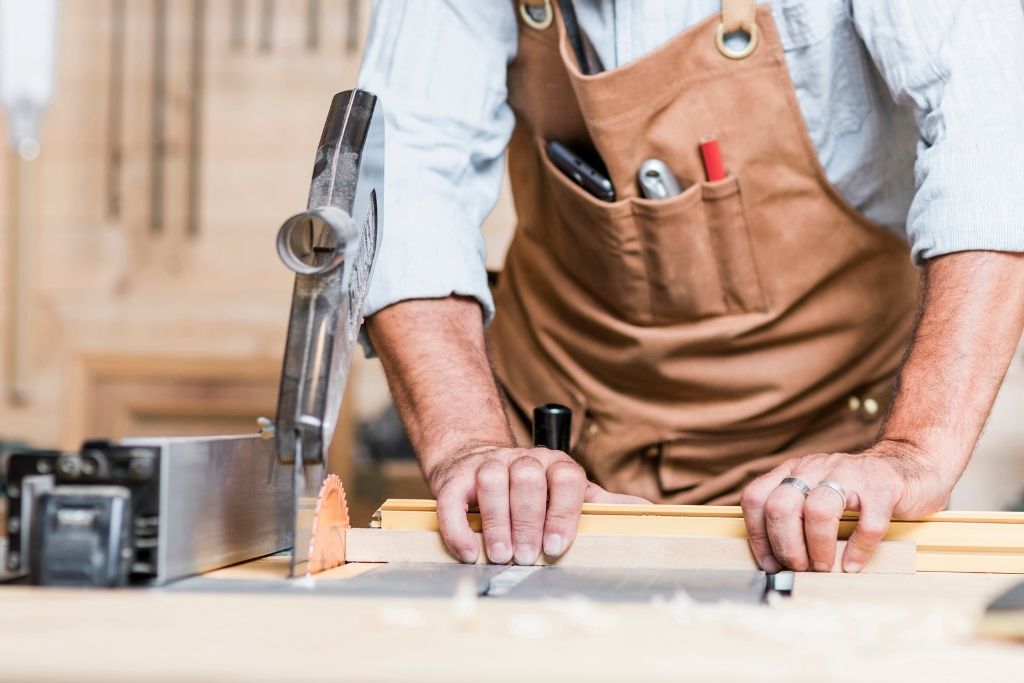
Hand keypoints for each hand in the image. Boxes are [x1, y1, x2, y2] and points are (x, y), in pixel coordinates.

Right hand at [428, 443, 648, 564]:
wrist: (478, 460)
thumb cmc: (532, 488)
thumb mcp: (569, 492)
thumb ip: (602, 504)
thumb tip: (648, 510)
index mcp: (556, 464)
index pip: (566, 478)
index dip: (562, 512)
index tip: (557, 545)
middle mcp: (522, 460)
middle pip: (527, 480)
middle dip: (528, 522)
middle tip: (527, 557)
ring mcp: (487, 465)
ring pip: (492, 482)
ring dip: (496, 522)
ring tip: (501, 555)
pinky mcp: (455, 478)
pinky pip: (454, 499)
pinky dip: (459, 527)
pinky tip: (467, 551)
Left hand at [739, 439, 951, 572]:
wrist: (909, 465)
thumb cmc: (856, 491)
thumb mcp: (816, 494)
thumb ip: (796, 517)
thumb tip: (775, 563)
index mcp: (794, 471)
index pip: (756, 498)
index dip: (758, 536)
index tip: (769, 563)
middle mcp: (815, 467)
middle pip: (781, 506)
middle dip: (786, 545)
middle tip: (799, 567)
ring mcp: (849, 474)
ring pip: (818, 511)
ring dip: (818, 548)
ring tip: (823, 567)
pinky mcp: (882, 487)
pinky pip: (867, 523)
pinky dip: (858, 549)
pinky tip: (853, 563)